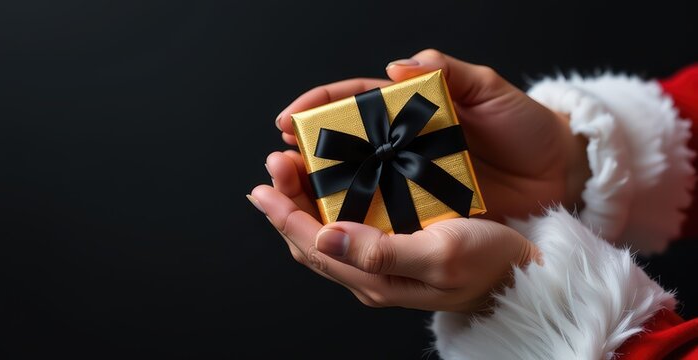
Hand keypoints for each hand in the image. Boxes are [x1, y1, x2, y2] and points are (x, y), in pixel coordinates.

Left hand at [248, 151, 539, 312]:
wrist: (526, 274)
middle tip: (274, 163)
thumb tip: (326, 236)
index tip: (261, 186)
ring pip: (325, 233)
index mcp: (376, 278)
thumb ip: (380, 250)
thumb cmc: (490, 262)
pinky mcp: (394, 247)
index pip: (313, 245)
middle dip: (286, 201)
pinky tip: (326, 182)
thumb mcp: (439, 255)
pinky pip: (346, 227)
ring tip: (290, 166)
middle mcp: (371, 273)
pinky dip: (328, 202)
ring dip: (302, 200)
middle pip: (311, 238)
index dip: (283, 215)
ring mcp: (381, 262)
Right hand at [273, 49, 589, 222]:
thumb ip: (451, 74)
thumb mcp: (492, 92)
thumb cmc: (527, 128)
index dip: (314, 110)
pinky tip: (327, 231)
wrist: (561, 177)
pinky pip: (377, 224)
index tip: (288, 121)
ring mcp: (406, 186)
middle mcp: (397, 149)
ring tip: (287, 198)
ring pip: (347, 190)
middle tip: (279, 165)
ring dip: (313, 197)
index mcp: (406, 112)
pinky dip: (350, 228)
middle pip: (336, 150)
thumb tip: (400, 65)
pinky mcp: (419, 220)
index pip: (348, 105)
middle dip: (300, 157)